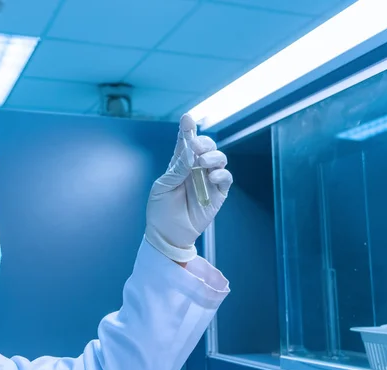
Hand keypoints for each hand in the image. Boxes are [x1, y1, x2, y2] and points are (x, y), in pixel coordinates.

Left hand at [145, 114, 232, 262]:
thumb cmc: (160, 209)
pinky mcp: (218, 194)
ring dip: (214, 156)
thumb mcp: (163, 186)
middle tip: (196, 147)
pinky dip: (222, 174)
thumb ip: (177, 169)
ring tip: (204, 162)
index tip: (187, 118)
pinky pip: (226, 179)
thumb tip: (190, 153)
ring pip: (219, 159)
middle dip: (204, 142)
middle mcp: (195, 168)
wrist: (167, 234)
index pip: (184, 142)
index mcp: (179, 164)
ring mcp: (208, 180)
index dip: (187, 129)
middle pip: (206, 147)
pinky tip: (214, 176)